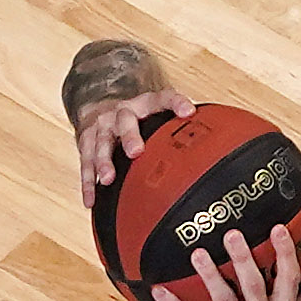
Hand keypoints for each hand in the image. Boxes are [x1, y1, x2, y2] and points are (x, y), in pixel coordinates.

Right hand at [76, 88, 193, 207]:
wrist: (99, 112)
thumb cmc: (137, 122)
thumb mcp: (156, 117)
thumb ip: (179, 132)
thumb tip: (215, 154)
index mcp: (144, 105)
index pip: (162, 99)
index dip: (175, 103)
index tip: (188, 112)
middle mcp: (121, 113)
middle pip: (124, 121)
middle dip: (129, 136)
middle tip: (136, 152)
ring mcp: (101, 127)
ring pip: (100, 143)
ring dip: (103, 161)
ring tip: (107, 179)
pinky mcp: (85, 142)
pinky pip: (85, 164)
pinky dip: (88, 183)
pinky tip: (91, 201)